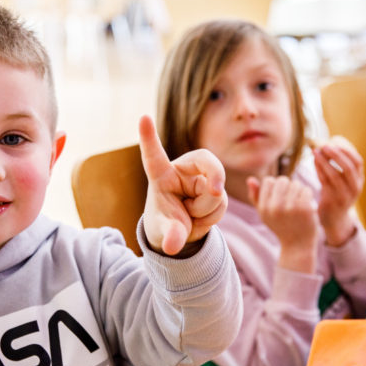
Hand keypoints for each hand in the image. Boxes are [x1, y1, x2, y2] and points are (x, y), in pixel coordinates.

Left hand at [138, 115, 226, 255]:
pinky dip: (213, 215)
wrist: (181, 229)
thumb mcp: (164, 229)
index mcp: (161, 174)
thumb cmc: (165, 222)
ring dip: (206, 211)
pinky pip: (222, 202)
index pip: (154, 155)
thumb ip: (169, 235)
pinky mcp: (214, 188)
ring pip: (216, 192)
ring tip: (191, 214)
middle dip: (216, 175)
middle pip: (207, 163)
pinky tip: (201, 215)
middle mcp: (183, 170)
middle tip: (215, 190)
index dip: (149, 137)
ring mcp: (201, 178)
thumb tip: (173, 247)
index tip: (143, 118)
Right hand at [247, 175, 317, 272]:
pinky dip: (308, 195)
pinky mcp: (305, 209)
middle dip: (287, 186)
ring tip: (298, 203)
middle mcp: (275, 207)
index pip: (268, 181)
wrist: (298, 245)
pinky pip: (306, 190)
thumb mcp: (264, 214)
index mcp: (264, 208)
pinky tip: (307, 204)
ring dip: (299, 191)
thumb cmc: (281, 226)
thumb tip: (250, 179)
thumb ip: (255, 197)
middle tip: (291, 198)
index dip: (275, 186)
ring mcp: (291, 208)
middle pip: (282, 180)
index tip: (279, 197)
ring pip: (296, 184)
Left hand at [313, 137, 362, 245]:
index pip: (358, 161)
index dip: (347, 149)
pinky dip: (319, 170)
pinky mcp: (332, 201)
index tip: (335, 139)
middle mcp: (355, 187)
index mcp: (359, 180)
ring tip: (315, 151)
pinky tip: (313, 161)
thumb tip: (325, 144)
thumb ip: (338, 165)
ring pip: (335, 175)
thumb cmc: (336, 194)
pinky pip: (325, 182)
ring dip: (325, 161)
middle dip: (336, 154)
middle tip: (324, 145)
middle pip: (349, 167)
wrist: (334, 218)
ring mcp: (344, 195)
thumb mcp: (342, 180)